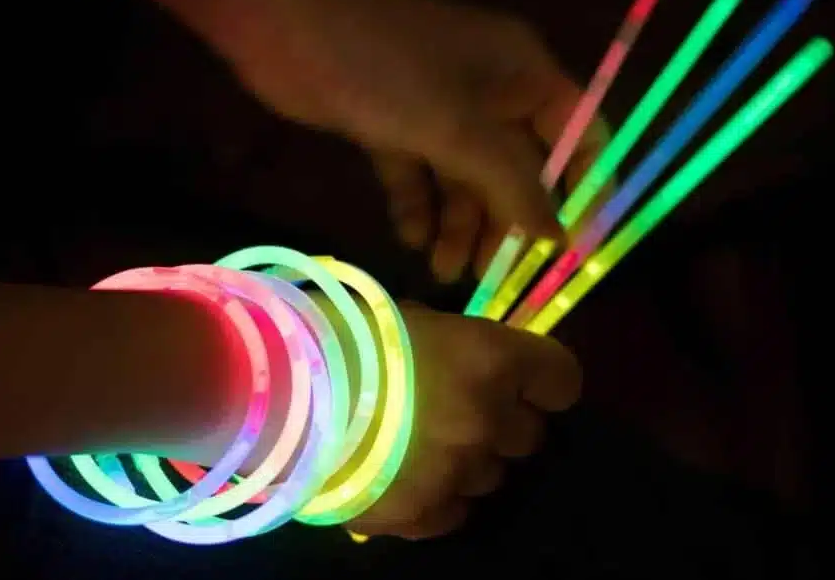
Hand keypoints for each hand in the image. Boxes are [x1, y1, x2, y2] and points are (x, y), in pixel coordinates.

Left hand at [225, 0, 610, 281]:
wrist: (284, 29)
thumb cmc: (388, 73)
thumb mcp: (461, 132)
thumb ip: (514, 187)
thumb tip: (559, 237)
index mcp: (523, 72)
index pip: (579, 133)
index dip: (582, 189)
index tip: (573, 248)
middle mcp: (489, 89)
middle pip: (517, 166)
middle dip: (506, 221)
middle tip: (497, 275)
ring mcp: (437, 106)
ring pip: (464, 176)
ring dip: (458, 224)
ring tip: (444, 271)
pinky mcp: (391, 123)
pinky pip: (418, 173)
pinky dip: (417, 205)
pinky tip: (411, 239)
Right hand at [347, 302, 580, 538]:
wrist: (272, 391)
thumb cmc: (338, 333)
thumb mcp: (408, 319)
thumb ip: (454, 346)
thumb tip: (468, 362)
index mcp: (491, 360)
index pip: (562, 379)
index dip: (544, 381)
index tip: (525, 382)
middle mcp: (487, 421)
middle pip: (528, 436)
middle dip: (500, 422)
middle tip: (455, 409)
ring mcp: (456, 474)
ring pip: (489, 476)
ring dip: (465, 460)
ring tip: (414, 444)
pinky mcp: (419, 516)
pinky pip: (453, 514)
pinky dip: (435, 497)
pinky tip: (398, 475)